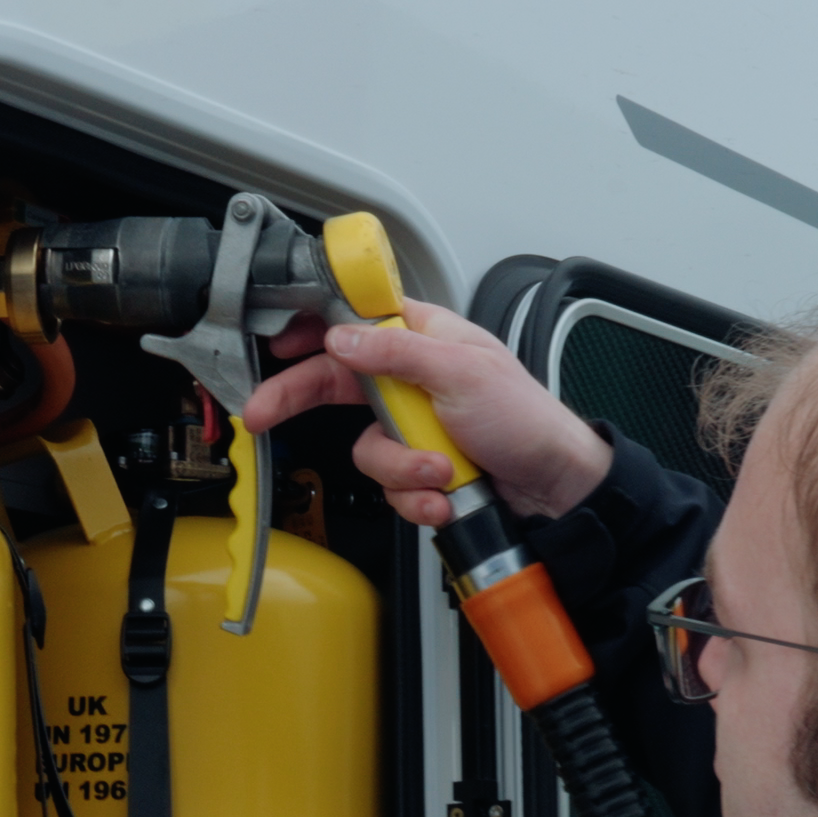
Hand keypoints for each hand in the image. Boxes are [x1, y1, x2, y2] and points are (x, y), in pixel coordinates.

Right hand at [242, 301, 614, 529]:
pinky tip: (445, 494)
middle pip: (335, 383)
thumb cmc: (526, 418)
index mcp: (424, 338)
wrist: (554, 487)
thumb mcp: (462, 373)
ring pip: (366, 450)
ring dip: (403, 468)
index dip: (311, 327)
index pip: (354, 320)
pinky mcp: (418, 469)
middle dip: (302, 401)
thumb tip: (343, 339)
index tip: (276, 340)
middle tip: (263, 413)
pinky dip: (417, 496)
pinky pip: (390, 486)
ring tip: (441, 470)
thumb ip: (396, 355)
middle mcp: (412, 380)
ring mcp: (413, 427)